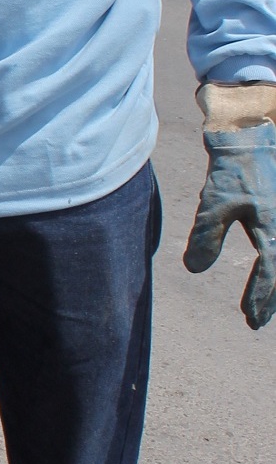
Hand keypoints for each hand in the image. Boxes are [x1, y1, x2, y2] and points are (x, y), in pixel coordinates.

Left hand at [184, 122, 275, 329]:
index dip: (261, 295)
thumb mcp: (214, 204)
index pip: (271, 269)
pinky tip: (270, 280)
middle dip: (273, 299)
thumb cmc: (233, 173)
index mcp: (274, 226)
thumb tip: (195, 269)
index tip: (249, 316)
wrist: (252, 142)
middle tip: (256, 322)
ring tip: (265, 308)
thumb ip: (206, 237)